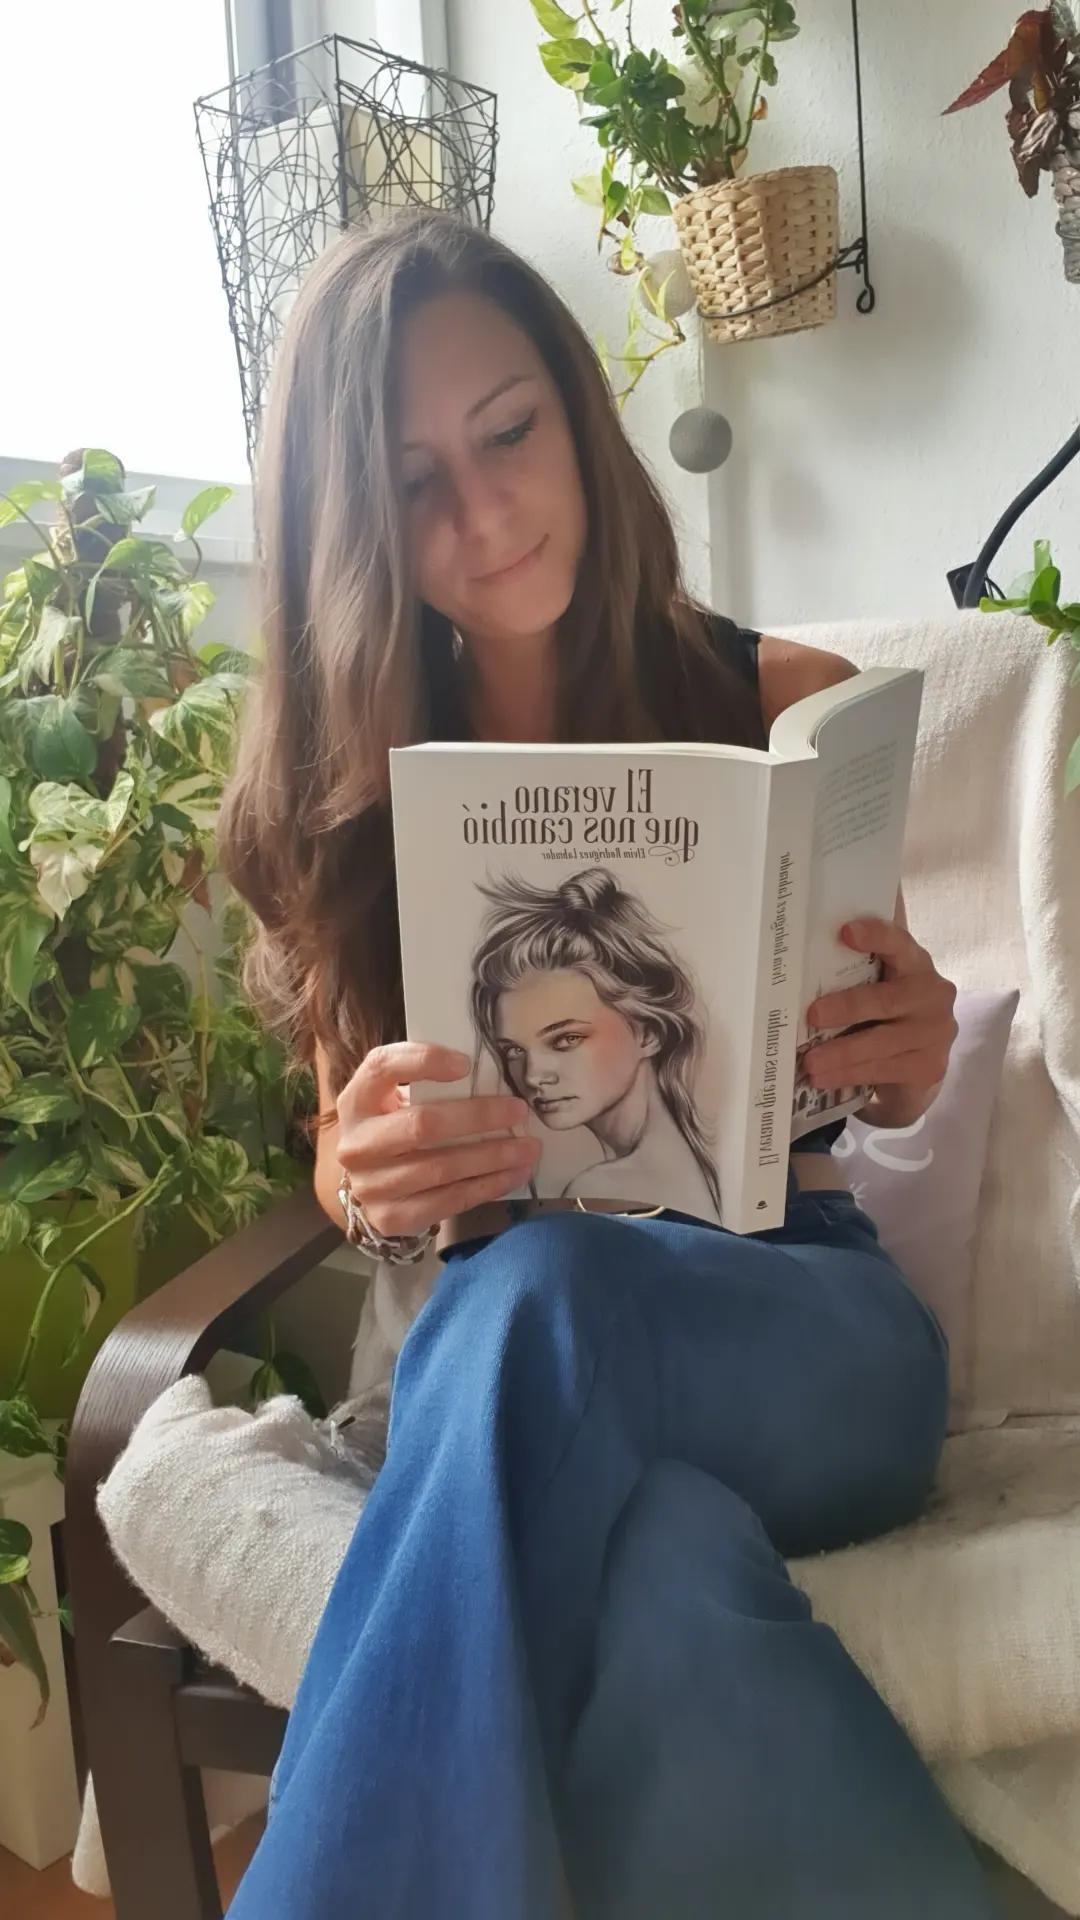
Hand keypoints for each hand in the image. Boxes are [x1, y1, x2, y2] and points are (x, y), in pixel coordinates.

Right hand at [336, 1042, 539, 1235]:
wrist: (370, 1183)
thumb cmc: (395, 1127)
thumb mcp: (397, 1099)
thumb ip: (427, 1084)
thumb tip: (491, 1075)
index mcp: (357, 1101)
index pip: (381, 1068)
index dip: (423, 1062)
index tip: (466, 1064)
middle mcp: (356, 1144)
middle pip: (422, 1125)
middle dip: (478, 1117)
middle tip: (518, 1111)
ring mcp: (371, 1186)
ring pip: (442, 1169)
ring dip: (493, 1157)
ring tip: (529, 1148)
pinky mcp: (391, 1218)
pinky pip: (449, 1201)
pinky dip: (488, 1186)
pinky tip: (515, 1174)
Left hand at [803, 918, 957, 1129]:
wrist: (917, 1063)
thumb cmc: (885, 1014)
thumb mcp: (877, 986)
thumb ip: (854, 971)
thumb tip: (797, 958)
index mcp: (915, 963)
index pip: (898, 942)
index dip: (875, 935)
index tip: (845, 932)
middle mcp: (932, 994)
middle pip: (886, 999)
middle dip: (847, 1007)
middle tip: (812, 1016)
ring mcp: (935, 1032)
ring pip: (881, 1042)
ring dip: (841, 1052)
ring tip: (810, 1062)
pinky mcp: (929, 1066)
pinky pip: (883, 1069)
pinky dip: (849, 1074)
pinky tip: (824, 1078)